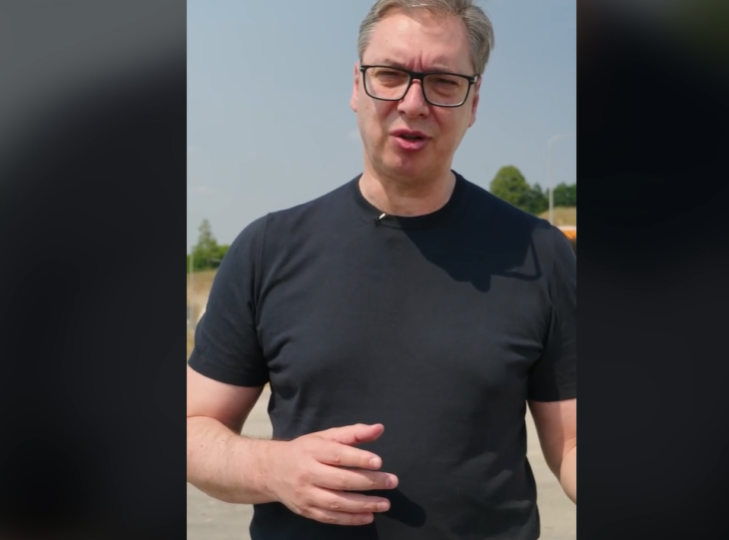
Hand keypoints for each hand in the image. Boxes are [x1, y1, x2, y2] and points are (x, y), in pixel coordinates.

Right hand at [264, 423, 397, 525]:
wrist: (271, 470)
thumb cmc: (305, 450)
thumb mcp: (325, 436)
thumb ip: (353, 433)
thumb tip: (379, 429)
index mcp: (313, 450)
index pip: (338, 455)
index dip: (359, 458)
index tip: (379, 461)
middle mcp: (308, 473)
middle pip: (340, 480)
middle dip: (369, 482)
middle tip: (392, 482)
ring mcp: (306, 494)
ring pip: (336, 502)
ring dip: (363, 504)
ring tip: (385, 503)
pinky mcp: (306, 510)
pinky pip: (330, 517)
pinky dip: (350, 519)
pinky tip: (368, 517)